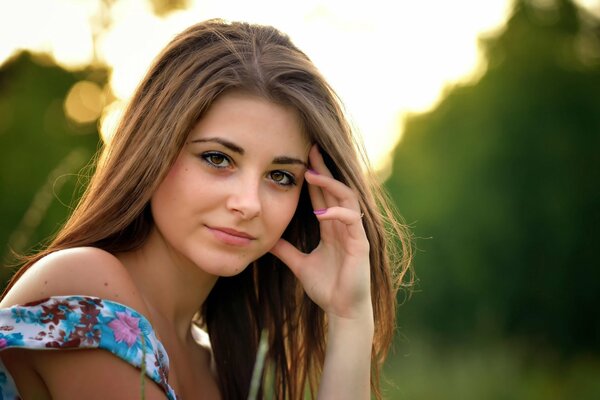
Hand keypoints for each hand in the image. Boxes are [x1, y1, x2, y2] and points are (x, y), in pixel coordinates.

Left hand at [269, 145, 371, 319]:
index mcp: (331, 227)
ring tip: (311, 175)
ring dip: (330, 185)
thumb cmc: (326, 287)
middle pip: (335, 188)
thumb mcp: (299, 264)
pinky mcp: (360, 244)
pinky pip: (353, 220)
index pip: (323, 194)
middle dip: (323, 168)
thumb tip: (266, 240)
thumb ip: (285, 250)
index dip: (314, 176)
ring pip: (347, 198)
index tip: (300, 159)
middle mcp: (344, 225)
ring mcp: (354, 233)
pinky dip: (337, 214)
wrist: (342, 311)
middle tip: (310, 149)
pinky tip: (321, 213)